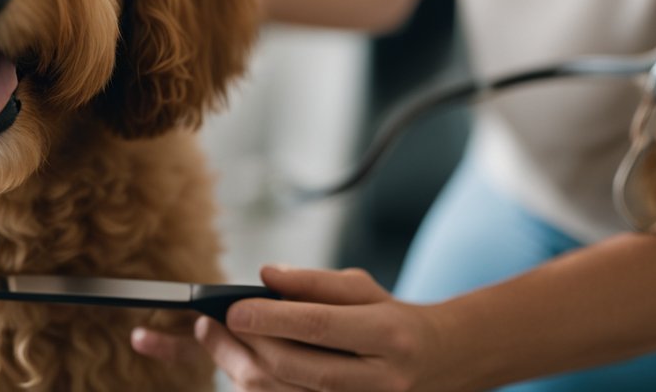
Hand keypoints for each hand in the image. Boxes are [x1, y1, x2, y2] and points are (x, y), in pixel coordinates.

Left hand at [132, 265, 456, 391]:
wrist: (442, 363)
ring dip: (242, 369)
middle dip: (245, 346)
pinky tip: (243, 367)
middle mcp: (381, 379)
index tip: (232, 309)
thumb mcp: (363, 289)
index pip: (319, 326)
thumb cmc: (393, 319)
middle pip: (296, 368)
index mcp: (387, 334)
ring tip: (220, 341)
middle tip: (213, 324)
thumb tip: (265, 275)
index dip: (271, 318)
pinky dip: (261, 389)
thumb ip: (314, 282)